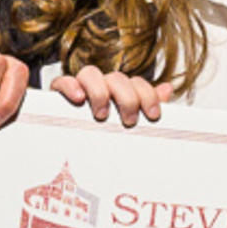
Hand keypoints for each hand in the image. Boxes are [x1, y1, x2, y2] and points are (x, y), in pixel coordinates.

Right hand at [49, 65, 172, 125]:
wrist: (70, 154)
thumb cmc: (106, 137)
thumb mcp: (130, 124)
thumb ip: (147, 106)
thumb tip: (167, 89)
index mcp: (120, 92)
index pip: (137, 83)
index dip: (148, 95)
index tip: (152, 115)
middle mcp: (102, 85)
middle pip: (117, 78)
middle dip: (127, 98)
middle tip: (128, 120)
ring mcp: (80, 88)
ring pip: (90, 73)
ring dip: (99, 91)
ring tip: (102, 114)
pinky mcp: (59, 94)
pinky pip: (62, 81)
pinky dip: (71, 86)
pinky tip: (78, 98)